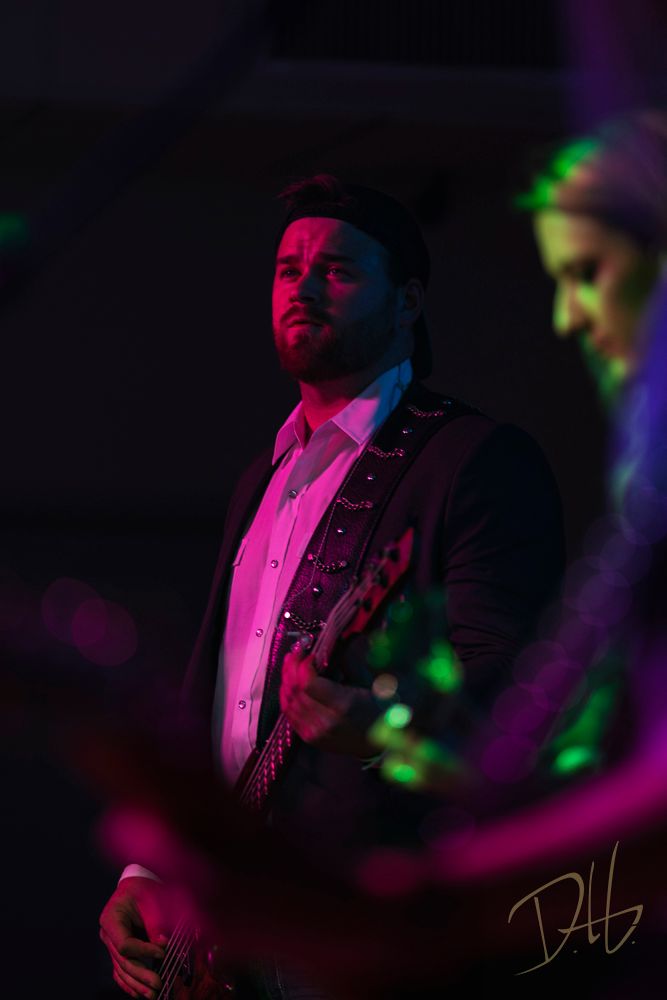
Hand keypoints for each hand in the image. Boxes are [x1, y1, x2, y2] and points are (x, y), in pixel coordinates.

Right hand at [99, 876, 168, 998]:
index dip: (144, 951)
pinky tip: (140, 994)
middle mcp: (107, 935)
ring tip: (152, 995)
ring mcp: (111, 944)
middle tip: (159, 984)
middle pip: (123, 961)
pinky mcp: (118, 951)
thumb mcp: (150, 898)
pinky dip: (130, 984)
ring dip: (137, 985)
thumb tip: (163, 944)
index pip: (125, 944)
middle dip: (142, 975)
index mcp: (110, 918)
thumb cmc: (143, 889)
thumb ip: (155, 922)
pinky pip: (121, 971)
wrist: (136, 886)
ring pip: (121, 970)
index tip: (163, 953)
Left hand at [280, 648, 379, 756]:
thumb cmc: (381, 710)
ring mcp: (315, 734)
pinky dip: (286, 697)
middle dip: (292, 667)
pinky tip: (290, 684)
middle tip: (297, 650)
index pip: (308, 683)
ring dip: (286, 680)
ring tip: (291, 663)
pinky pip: (289, 715)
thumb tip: (335, 642)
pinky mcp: (310, 739)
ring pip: (288, 702)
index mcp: (343, 706)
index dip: (303, 664)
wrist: (381, 744)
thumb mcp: (371, 682)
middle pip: (295, 691)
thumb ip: (350, 662)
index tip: (310, 652)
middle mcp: (325, 722)